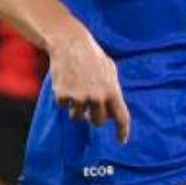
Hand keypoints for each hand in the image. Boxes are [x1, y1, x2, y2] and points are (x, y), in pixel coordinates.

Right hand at [46, 23, 131, 142]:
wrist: (70, 43)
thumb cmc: (92, 56)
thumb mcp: (110, 71)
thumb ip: (112, 91)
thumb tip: (112, 110)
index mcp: (112, 91)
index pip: (121, 117)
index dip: (122, 131)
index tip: (121, 141)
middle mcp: (97, 97)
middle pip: (98, 122)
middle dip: (94, 117)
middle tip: (90, 108)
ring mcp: (79, 97)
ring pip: (78, 117)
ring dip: (77, 109)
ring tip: (76, 91)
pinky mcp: (63, 95)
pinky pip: (63, 107)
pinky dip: (63, 99)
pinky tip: (65, 84)